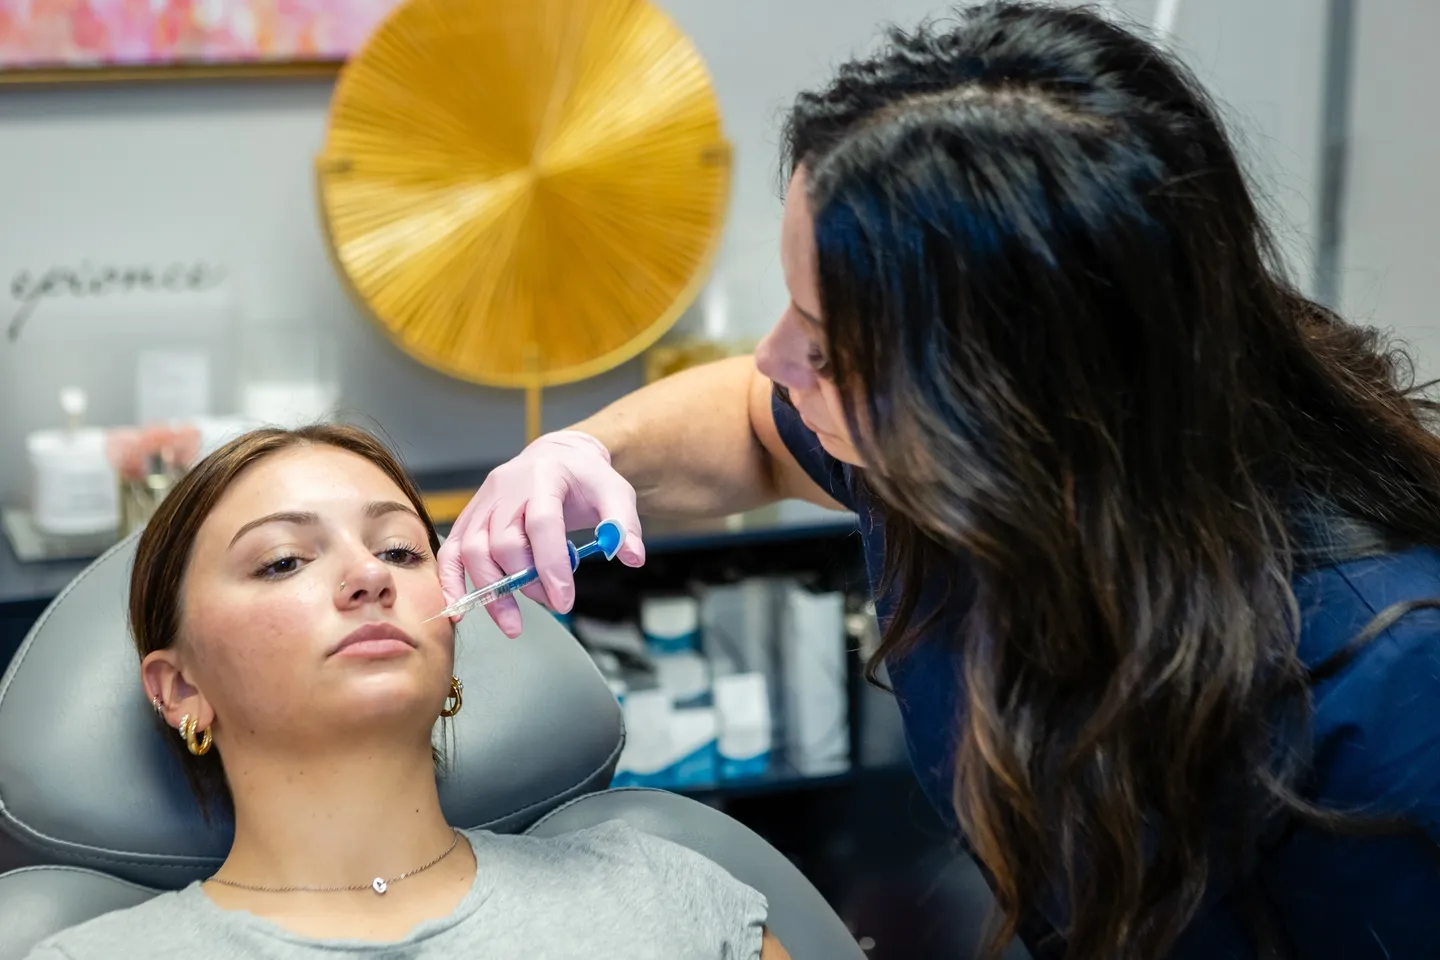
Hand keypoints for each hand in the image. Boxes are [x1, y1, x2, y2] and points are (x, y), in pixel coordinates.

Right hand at [437, 431, 645, 636]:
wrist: (556, 457)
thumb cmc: (584, 479)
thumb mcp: (615, 493)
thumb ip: (623, 524)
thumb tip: (633, 556)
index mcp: (543, 477)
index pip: (542, 523)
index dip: (551, 565)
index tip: (564, 600)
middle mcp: (506, 488)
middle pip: (503, 541)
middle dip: (525, 582)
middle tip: (553, 604)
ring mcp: (483, 503)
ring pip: (471, 550)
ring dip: (490, 591)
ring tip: (512, 622)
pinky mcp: (470, 518)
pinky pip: (451, 551)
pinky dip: (452, 581)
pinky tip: (462, 609)